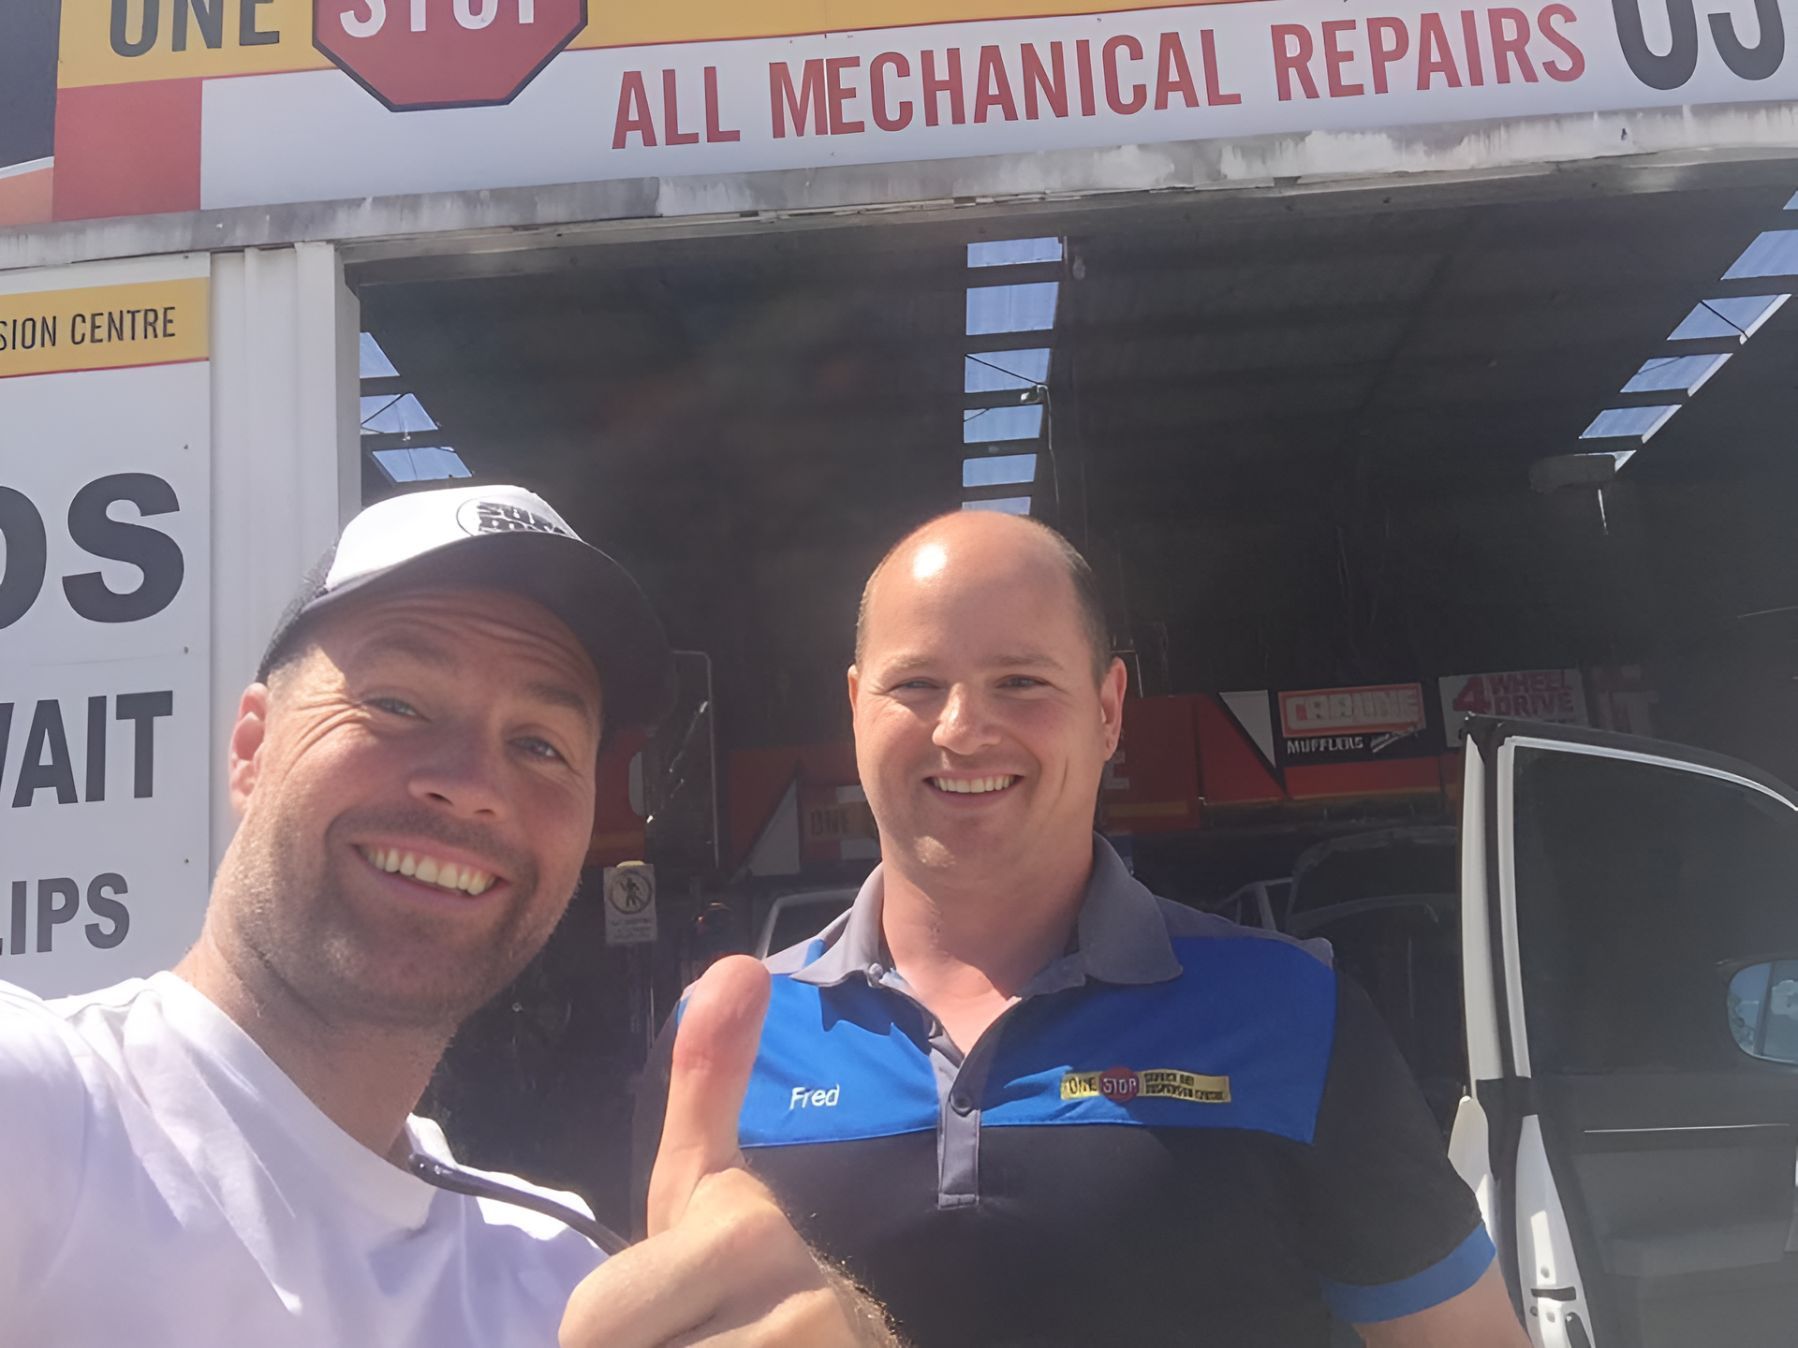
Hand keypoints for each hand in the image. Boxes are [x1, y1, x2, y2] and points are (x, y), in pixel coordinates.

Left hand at [560, 955, 897, 1346]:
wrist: (862, 1342)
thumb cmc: (757, 1274)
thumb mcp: (714, 1184)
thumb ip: (707, 1084)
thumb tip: (732, 963)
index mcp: (741, 1236)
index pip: (588, 1323)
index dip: (613, 1325)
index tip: (664, 1311)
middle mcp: (788, 1311)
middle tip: (685, 1338)